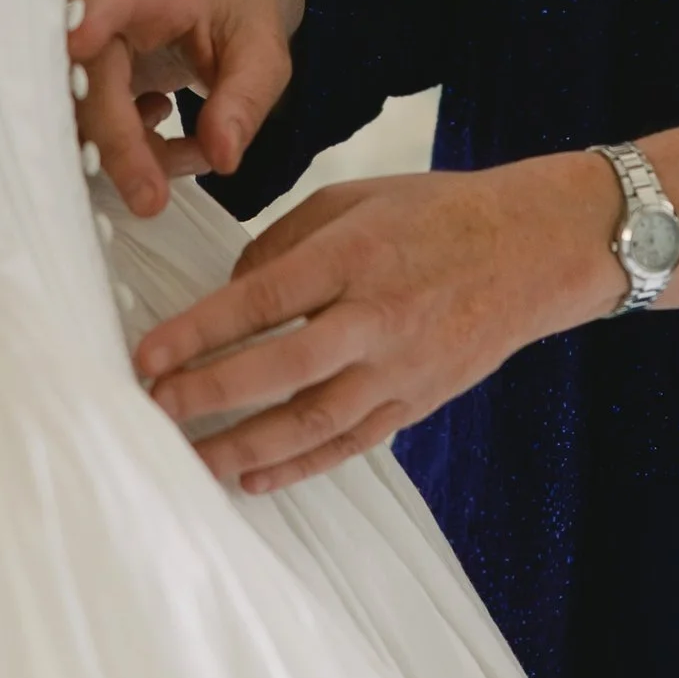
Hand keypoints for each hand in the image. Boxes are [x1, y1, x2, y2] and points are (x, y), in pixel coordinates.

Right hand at [70, 0, 302, 216]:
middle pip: (89, 81)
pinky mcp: (92, 91)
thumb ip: (245, 101)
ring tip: (197, 153)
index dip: (91, 18)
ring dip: (137, 156)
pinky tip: (183, 146)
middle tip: (151, 201)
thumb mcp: (262, 54)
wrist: (227, 0)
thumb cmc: (240, 13)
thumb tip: (223, 158)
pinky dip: (141, 158)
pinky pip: (98, 136)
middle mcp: (106, 21)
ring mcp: (92, 59)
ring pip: (86, 119)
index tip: (79, 41)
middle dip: (118, 145)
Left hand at [132, 152, 619, 492]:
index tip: (146, 356)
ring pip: (313, 422)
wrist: (532, 249)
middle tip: (152, 411)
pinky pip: (350, 444)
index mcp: (355, 256)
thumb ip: (284, 244)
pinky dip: (300, 466)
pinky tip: (252, 478)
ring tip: (188, 461)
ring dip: (245, 446)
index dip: (200, 332)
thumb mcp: (354, 199)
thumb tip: (230, 294)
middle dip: (210, 394)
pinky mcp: (416, 402)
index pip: (263, 300)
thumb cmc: (437, 214)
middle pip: (281, 368)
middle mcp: (377, 318)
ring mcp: (400, 369)